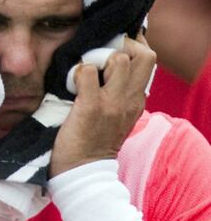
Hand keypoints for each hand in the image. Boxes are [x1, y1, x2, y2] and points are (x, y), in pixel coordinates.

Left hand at [50, 34, 155, 176]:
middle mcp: (130, 100)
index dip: (133, 47)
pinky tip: (72, 83)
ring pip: (119, 58)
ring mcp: (112, 103)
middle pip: (145, 54)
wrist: (83, 174)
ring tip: (88, 71)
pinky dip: (78, 71)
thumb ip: (121, 95)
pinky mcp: (90, 107)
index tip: (115, 48)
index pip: (148, 60)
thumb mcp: (119, 118)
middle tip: (102, 56)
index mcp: (137, 101)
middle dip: (123, 46)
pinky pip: (88, 71)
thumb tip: (110, 68)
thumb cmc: (95, 144)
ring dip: (100, 58)